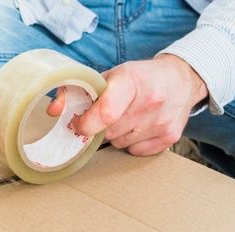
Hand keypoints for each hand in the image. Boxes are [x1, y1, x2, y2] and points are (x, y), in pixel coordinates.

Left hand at [47, 54, 207, 155]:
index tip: (80, 123)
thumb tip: (52, 111)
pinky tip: (141, 125)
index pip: (106, 113)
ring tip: (129, 116)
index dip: (87, 123)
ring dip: (117, 134)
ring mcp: (161, 122)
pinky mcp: (169, 138)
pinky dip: (133, 143)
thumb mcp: (110, 76)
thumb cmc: (140, 77)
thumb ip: (78, 92)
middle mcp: (150, 102)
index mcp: (132, 81)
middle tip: (109, 113)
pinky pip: (135, 152)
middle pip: (108, 132)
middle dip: (101, 126)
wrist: (182, 79)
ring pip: (119, 144)